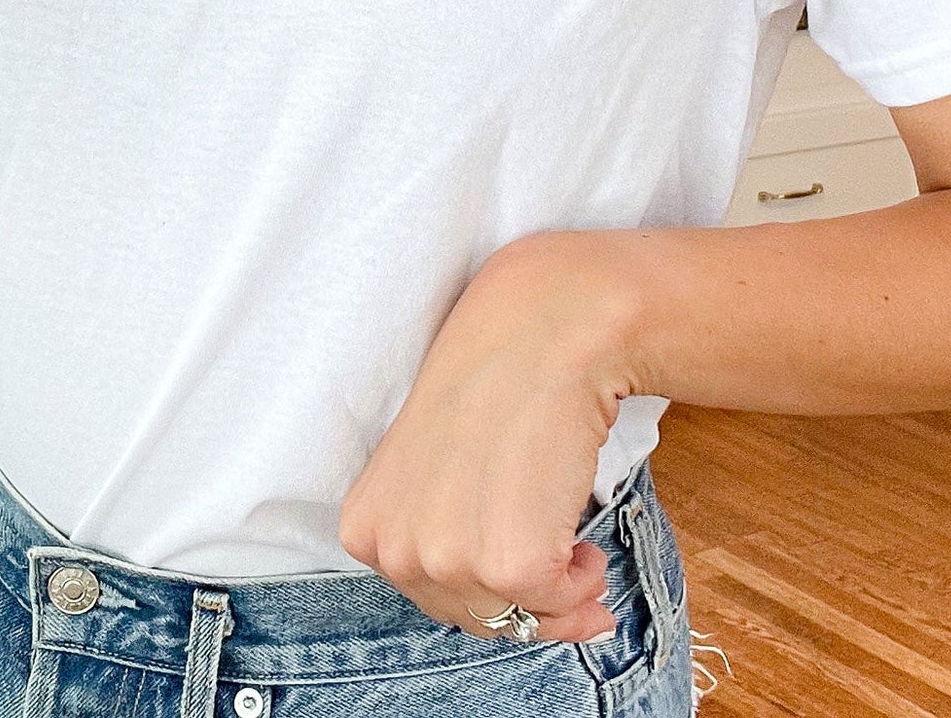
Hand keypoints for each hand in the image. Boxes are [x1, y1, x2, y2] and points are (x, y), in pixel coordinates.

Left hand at [336, 229, 637, 644]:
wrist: (540, 331)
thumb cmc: (496, 387)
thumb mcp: (440, 471)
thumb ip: (456, 543)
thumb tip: (521, 616)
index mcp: (366, 527)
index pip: (431, 598)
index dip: (491, 589)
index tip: (526, 567)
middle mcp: (394, 549)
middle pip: (476, 618)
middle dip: (530, 602)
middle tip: (570, 563)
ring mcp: (446, 558)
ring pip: (520, 617)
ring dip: (561, 591)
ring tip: (574, 539)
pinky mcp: (509, 562)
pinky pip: (560, 604)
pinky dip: (584, 579)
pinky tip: (583, 534)